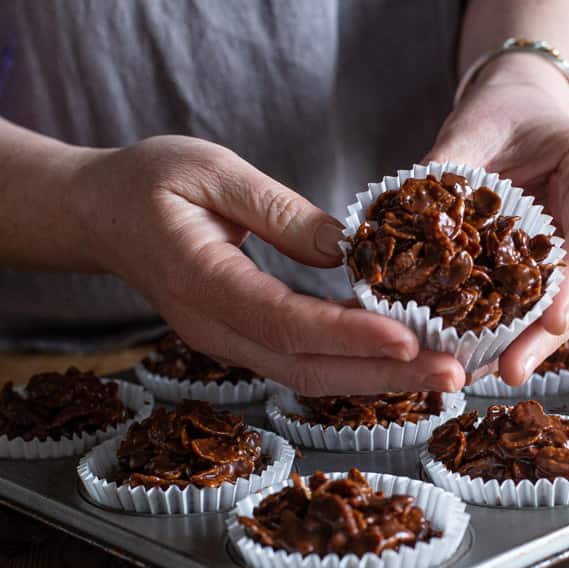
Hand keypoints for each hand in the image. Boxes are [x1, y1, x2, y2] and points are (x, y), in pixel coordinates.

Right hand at [69, 136, 465, 394]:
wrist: (102, 215)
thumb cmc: (148, 183)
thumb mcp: (212, 172)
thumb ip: (279, 212)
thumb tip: (349, 250)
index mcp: (203, 282)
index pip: (286, 322)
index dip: (349, 337)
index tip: (410, 341)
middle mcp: (215, 328)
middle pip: (306, 368)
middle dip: (382, 376)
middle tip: (451, 374)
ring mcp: (227, 341)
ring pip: (307, 375)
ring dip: (376, 378)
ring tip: (440, 371)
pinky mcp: (241, 338)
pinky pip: (300, 360)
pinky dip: (351, 363)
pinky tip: (396, 356)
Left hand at [426, 56, 568, 384]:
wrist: (519, 116)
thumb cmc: (504, 114)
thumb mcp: (474, 127)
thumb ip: (448, 168)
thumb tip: (401, 217)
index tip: (553, 320)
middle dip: (548, 332)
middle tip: (511, 370)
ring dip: (533, 343)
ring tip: (491, 374)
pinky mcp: (560, 265)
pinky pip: (545, 303)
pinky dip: (518, 331)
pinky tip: (486, 358)